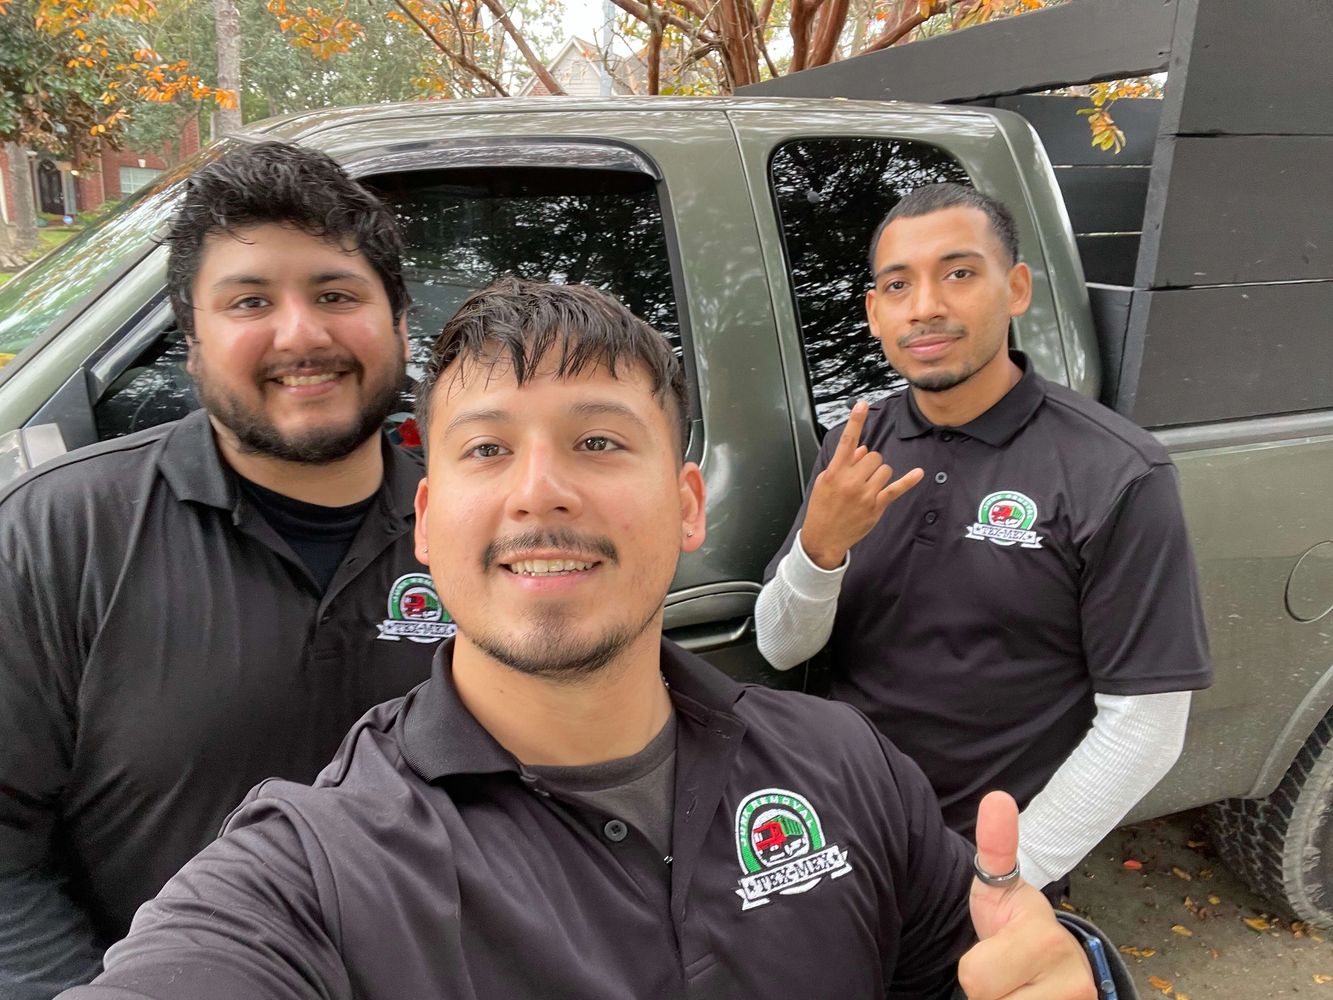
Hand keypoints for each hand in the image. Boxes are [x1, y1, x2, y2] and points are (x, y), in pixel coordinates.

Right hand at [799, 401, 922, 569]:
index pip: (847, 441)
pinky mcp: (876, 506)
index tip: (861, 405)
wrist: (823, 537)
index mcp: (835, 472)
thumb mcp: (825, 482)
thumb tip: (862, 450)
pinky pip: (895, 488)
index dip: (855, 421)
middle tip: (861, 476)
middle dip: (870, 463)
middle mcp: (850, 481)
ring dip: (879, 475)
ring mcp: (865, 494)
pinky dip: (908, 481)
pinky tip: (918, 473)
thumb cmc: (823, 508)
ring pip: (884, 469)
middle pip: (873, 456)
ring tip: (868, 487)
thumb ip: (844, 463)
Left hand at [957, 792, 1095, 999]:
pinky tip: (1030, 996)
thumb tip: (997, 798)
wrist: (1059, 960)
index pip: (973, 976)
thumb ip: (994, 847)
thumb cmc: (1017, 922)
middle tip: (1007, 972)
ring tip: (1019, 987)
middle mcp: (1073, 980)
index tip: (999, 946)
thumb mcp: (999, 885)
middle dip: (989, 990)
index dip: (975, 965)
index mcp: (1043, 939)